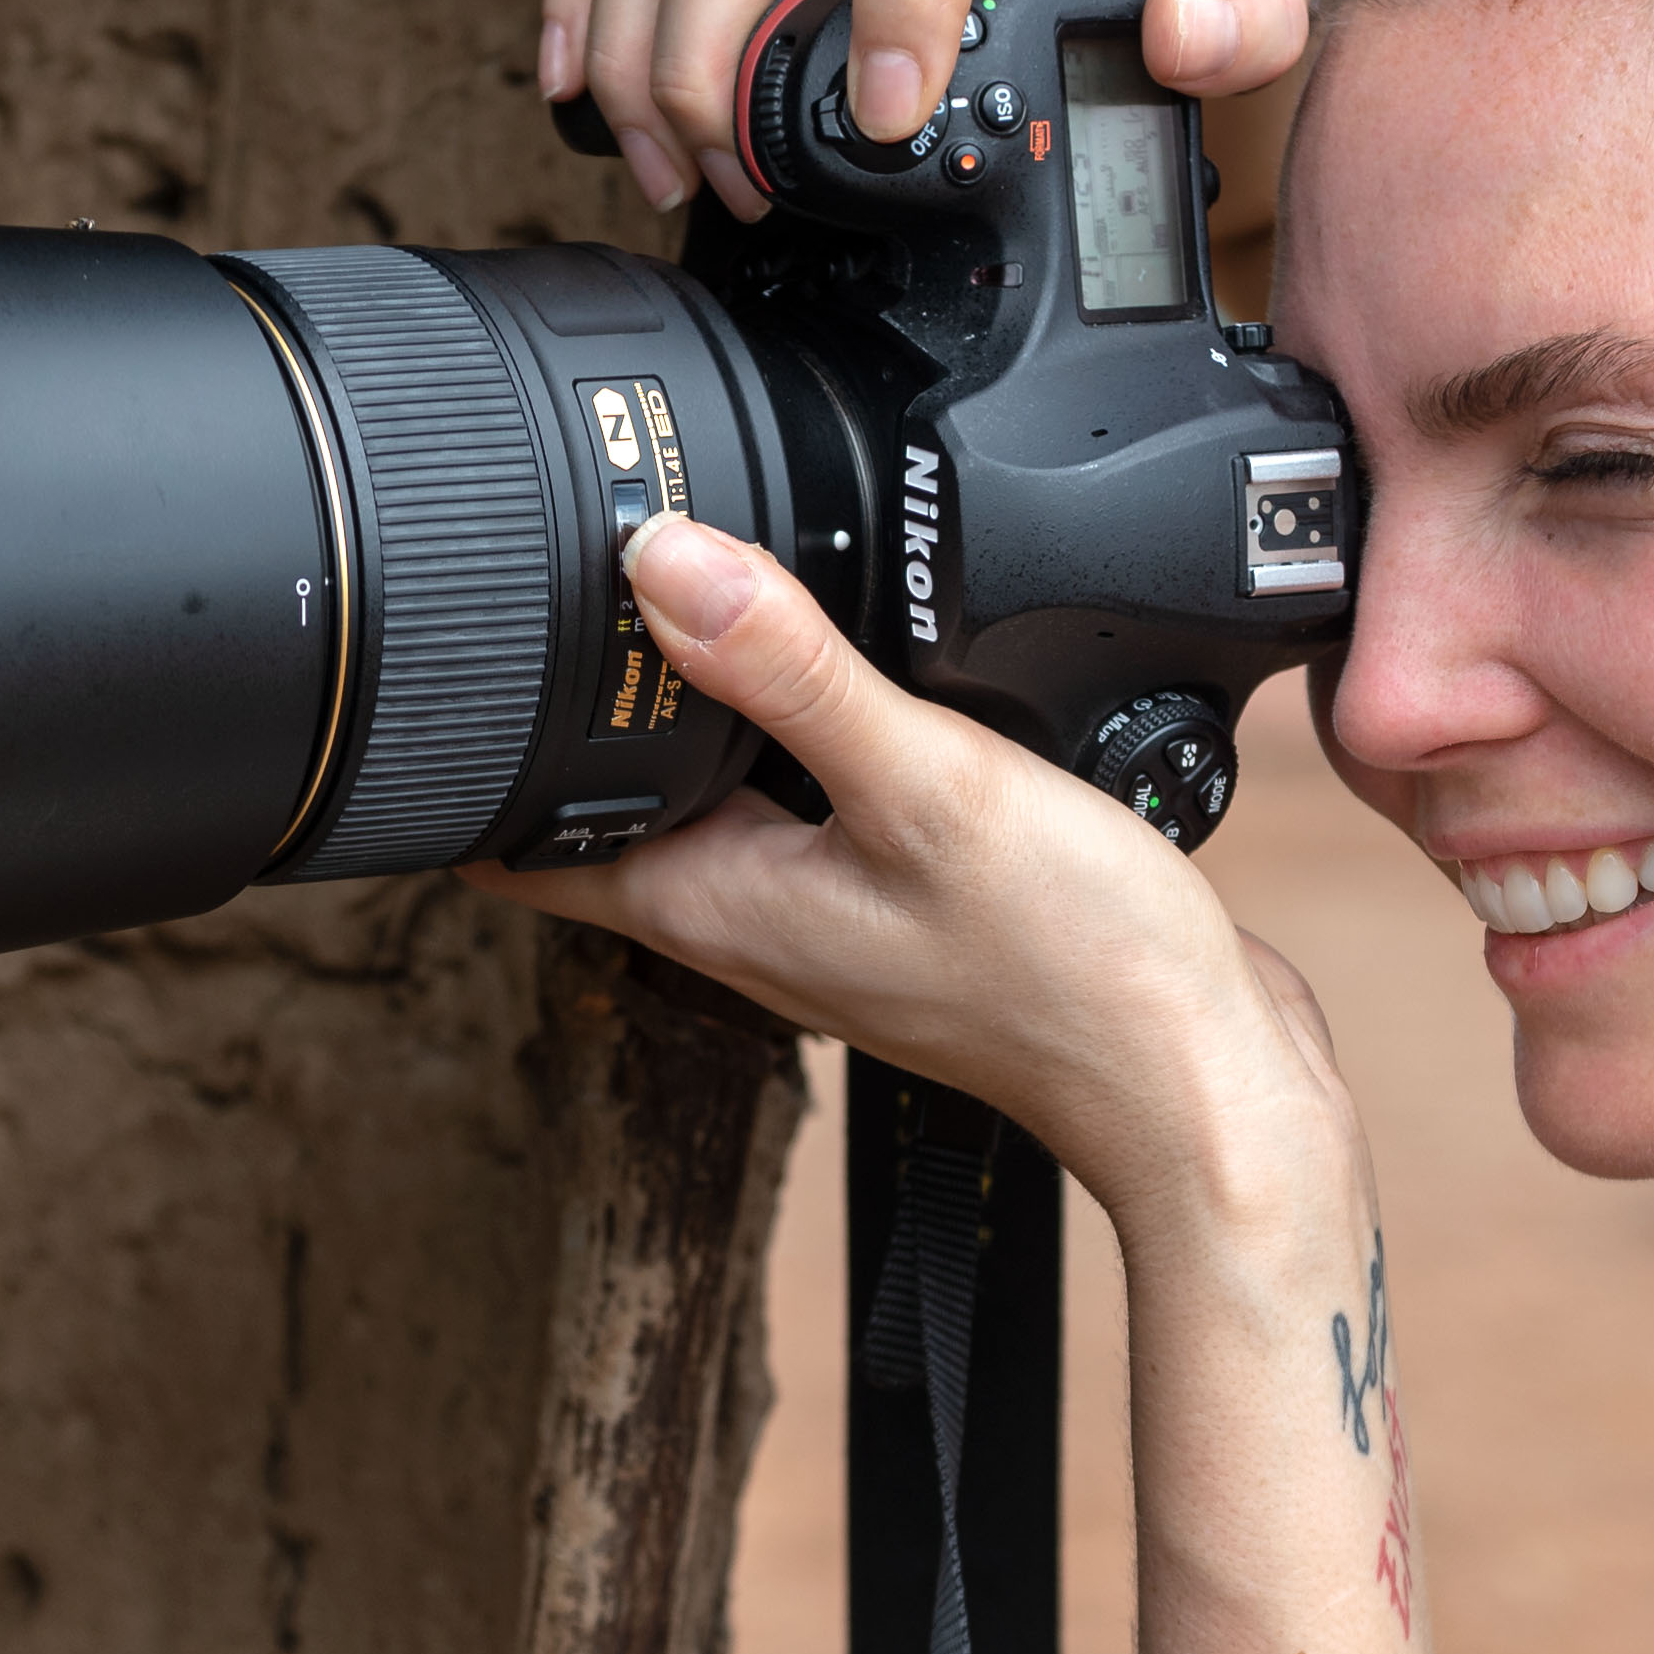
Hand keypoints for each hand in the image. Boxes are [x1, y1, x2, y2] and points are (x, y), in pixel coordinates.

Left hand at [478, 522, 1357, 1234]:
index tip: (450, 656)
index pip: (530, 840)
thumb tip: (662, 562)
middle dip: (585, 712)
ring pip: (722, 801)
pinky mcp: (912, 909)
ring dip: (703, 720)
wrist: (1203, 1091)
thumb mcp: (926, 787)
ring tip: (691, 606)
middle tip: (558, 590)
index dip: (473, 755)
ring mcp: (832, 920)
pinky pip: (822, 808)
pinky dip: (811, 741)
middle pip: (621, 807)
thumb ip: (793, 671)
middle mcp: (756, 921)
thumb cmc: (1076, 976)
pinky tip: (859, 680)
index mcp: (716, 905)